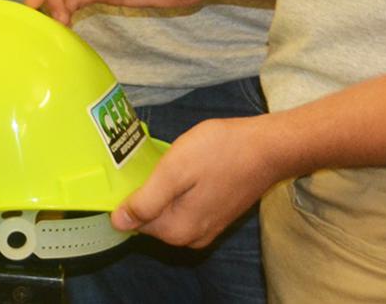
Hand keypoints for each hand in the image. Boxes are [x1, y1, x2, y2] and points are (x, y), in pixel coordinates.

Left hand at [116, 116, 282, 248]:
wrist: (267, 148)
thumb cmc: (220, 153)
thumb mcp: (175, 171)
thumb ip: (146, 201)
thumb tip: (117, 223)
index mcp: (177, 230)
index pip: (134, 221)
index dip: (130, 194)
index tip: (136, 168)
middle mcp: (192, 237)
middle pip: (151, 217)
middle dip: (147, 191)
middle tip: (156, 159)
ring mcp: (206, 228)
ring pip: (168, 210)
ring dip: (164, 187)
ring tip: (171, 159)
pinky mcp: (216, 215)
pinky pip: (184, 206)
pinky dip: (179, 189)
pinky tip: (186, 166)